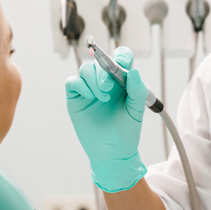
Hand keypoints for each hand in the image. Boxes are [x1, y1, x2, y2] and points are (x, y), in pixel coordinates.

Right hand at [65, 47, 148, 192]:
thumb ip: (137, 90)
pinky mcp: (76, 98)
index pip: (121, 58)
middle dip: (104, 71)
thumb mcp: (136, 111)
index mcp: (122, 81)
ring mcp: (89, 89)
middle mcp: (105, 82)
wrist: (112, 153)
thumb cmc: (126, 132)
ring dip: (93, 79)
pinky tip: (90, 97)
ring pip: (86, 69)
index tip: (121, 65)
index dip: (120, 56)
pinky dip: (80, 85)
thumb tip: (134, 71)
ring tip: (102, 97)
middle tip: (108, 87)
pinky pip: (72, 82)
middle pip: (100, 61)